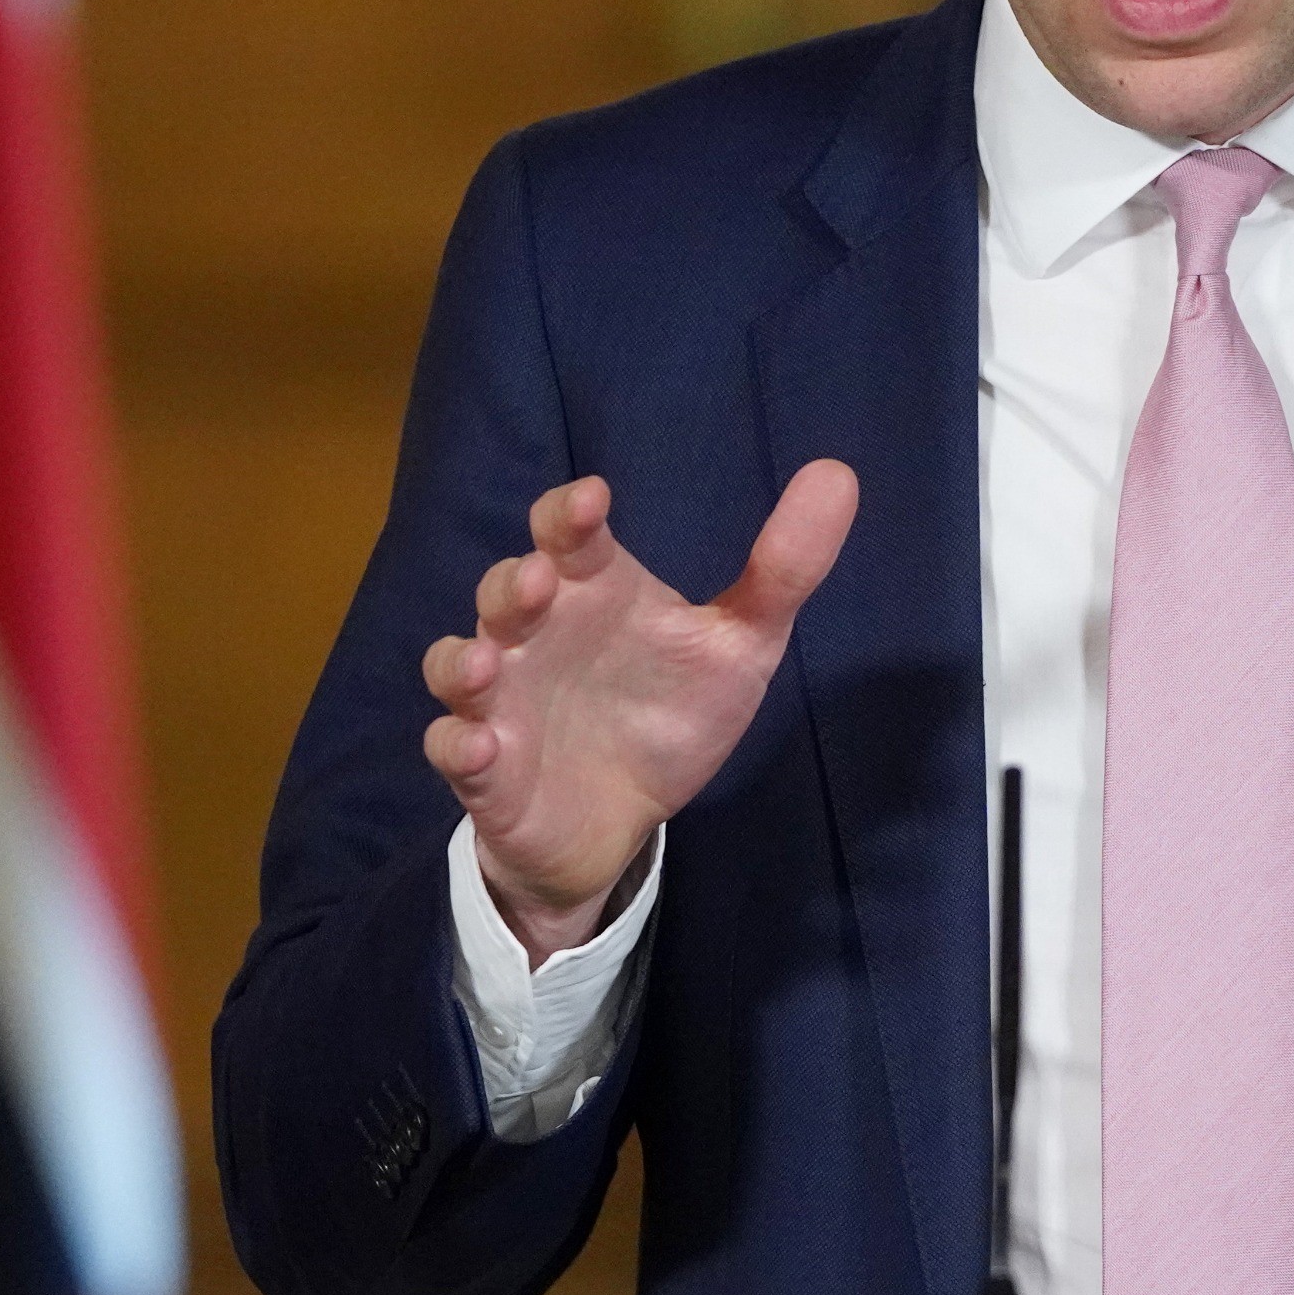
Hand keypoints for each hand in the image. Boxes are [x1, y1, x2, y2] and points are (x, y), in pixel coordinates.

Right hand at [425, 461, 858, 962]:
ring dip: (466, 659)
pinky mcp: (486, 768)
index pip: (570, 534)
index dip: (572, 513)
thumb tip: (839, 474)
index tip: (594, 501)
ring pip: (459, 662)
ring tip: (490, 662)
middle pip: (507, 590)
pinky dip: (460, 745)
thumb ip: (782, 570)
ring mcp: (503, 700)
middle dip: (515, 583)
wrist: (622, 820)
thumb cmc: (668, 713)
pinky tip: (480, 746)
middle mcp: (537, 634)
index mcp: (594, 591)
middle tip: (541, 582)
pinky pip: (454, 750)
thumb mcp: (738, 646)